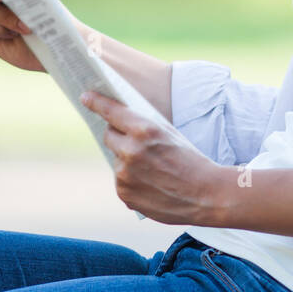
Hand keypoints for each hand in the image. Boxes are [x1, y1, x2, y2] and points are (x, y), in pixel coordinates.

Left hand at [80, 91, 231, 225]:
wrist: (206, 194)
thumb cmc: (190, 160)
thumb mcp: (170, 133)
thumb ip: (143, 126)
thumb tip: (117, 120)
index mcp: (144, 130)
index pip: (111, 111)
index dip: (96, 102)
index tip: (86, 96)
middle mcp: (130, 151)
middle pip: (109, 135)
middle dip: (118, 135)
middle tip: (134, 139)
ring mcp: (125, 175)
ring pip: (116, 159)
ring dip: (126, 160)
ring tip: (153, 168)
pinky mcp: (124, 194)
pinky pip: (120, 180)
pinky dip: (130, 179)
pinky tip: (150, 182)